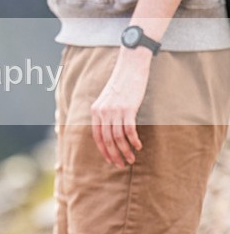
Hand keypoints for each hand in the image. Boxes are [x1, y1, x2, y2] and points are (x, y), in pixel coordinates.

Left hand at [90, 48, 152, 167]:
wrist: (130, 68)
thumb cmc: (121, 85)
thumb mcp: (107, 100)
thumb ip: (105, 114)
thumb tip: (109, 131)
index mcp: (95, 111)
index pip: (96, 136)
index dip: (103, 150)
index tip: (110, 160)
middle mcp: (102, 112)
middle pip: (106, 140)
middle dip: (114, 154)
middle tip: (121, 164)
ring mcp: (114, 110)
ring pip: (118, 137)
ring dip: (125, 151)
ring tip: (131, 159)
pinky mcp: (127, 108)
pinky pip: (129, 130)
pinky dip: (133, 140)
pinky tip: (139, 146)